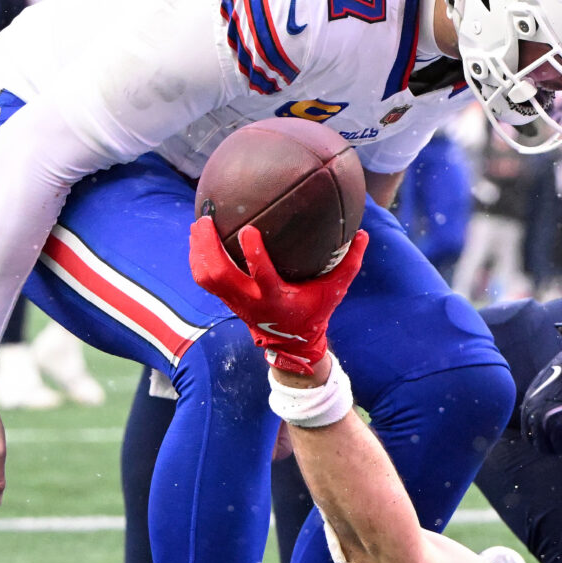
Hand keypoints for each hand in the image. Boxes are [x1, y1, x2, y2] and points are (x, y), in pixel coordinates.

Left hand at [190, 219, 368, 373]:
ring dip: (198, 251)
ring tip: (198, 225)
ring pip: (206, 276)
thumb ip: (350, 264)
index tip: (247, 230)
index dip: (252, 254)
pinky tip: (198, 239)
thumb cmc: (315, 311)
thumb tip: (363, 234)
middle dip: (208, 247)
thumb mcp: (335, 290)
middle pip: (219, 274)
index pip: (261, 276)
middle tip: (206, 220)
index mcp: (275, 296)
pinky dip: (197, 259)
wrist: (291, 342)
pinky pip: (204, 279)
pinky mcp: (226, 299)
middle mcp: (250, 299)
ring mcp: (235, 300)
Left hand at [521, 324, 561, 457]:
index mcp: (528, 408)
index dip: (542, 443)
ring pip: (561, 450)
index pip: (530, 438)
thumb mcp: (543, 384)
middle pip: (544, 447)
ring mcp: (556, 424)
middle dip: (556, 450)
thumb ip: (540, 404)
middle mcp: (539, 419)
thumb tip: (544, 418)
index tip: (553, 444)